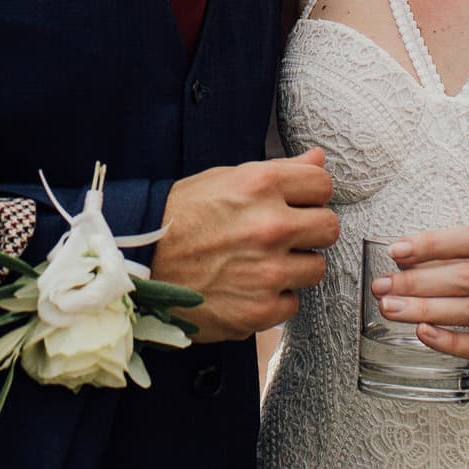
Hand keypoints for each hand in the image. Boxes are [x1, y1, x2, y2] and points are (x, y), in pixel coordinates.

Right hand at [151, 146, 338, 341]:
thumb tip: (318, 157)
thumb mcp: (225, 179)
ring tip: (261, 262)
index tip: (296, 203)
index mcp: (261, 185)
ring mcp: (268, 272)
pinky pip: (292, 303)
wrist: (140, 263)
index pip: (323, 184)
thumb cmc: (180, 217)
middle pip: (329, 228)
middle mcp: (269, 227)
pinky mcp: (260, 310)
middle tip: (283, 235)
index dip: (309, 194)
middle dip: (309, 230)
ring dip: (294, 266)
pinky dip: (273, 298)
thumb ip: (279, 170)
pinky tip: (247, 287)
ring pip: (316, 267)